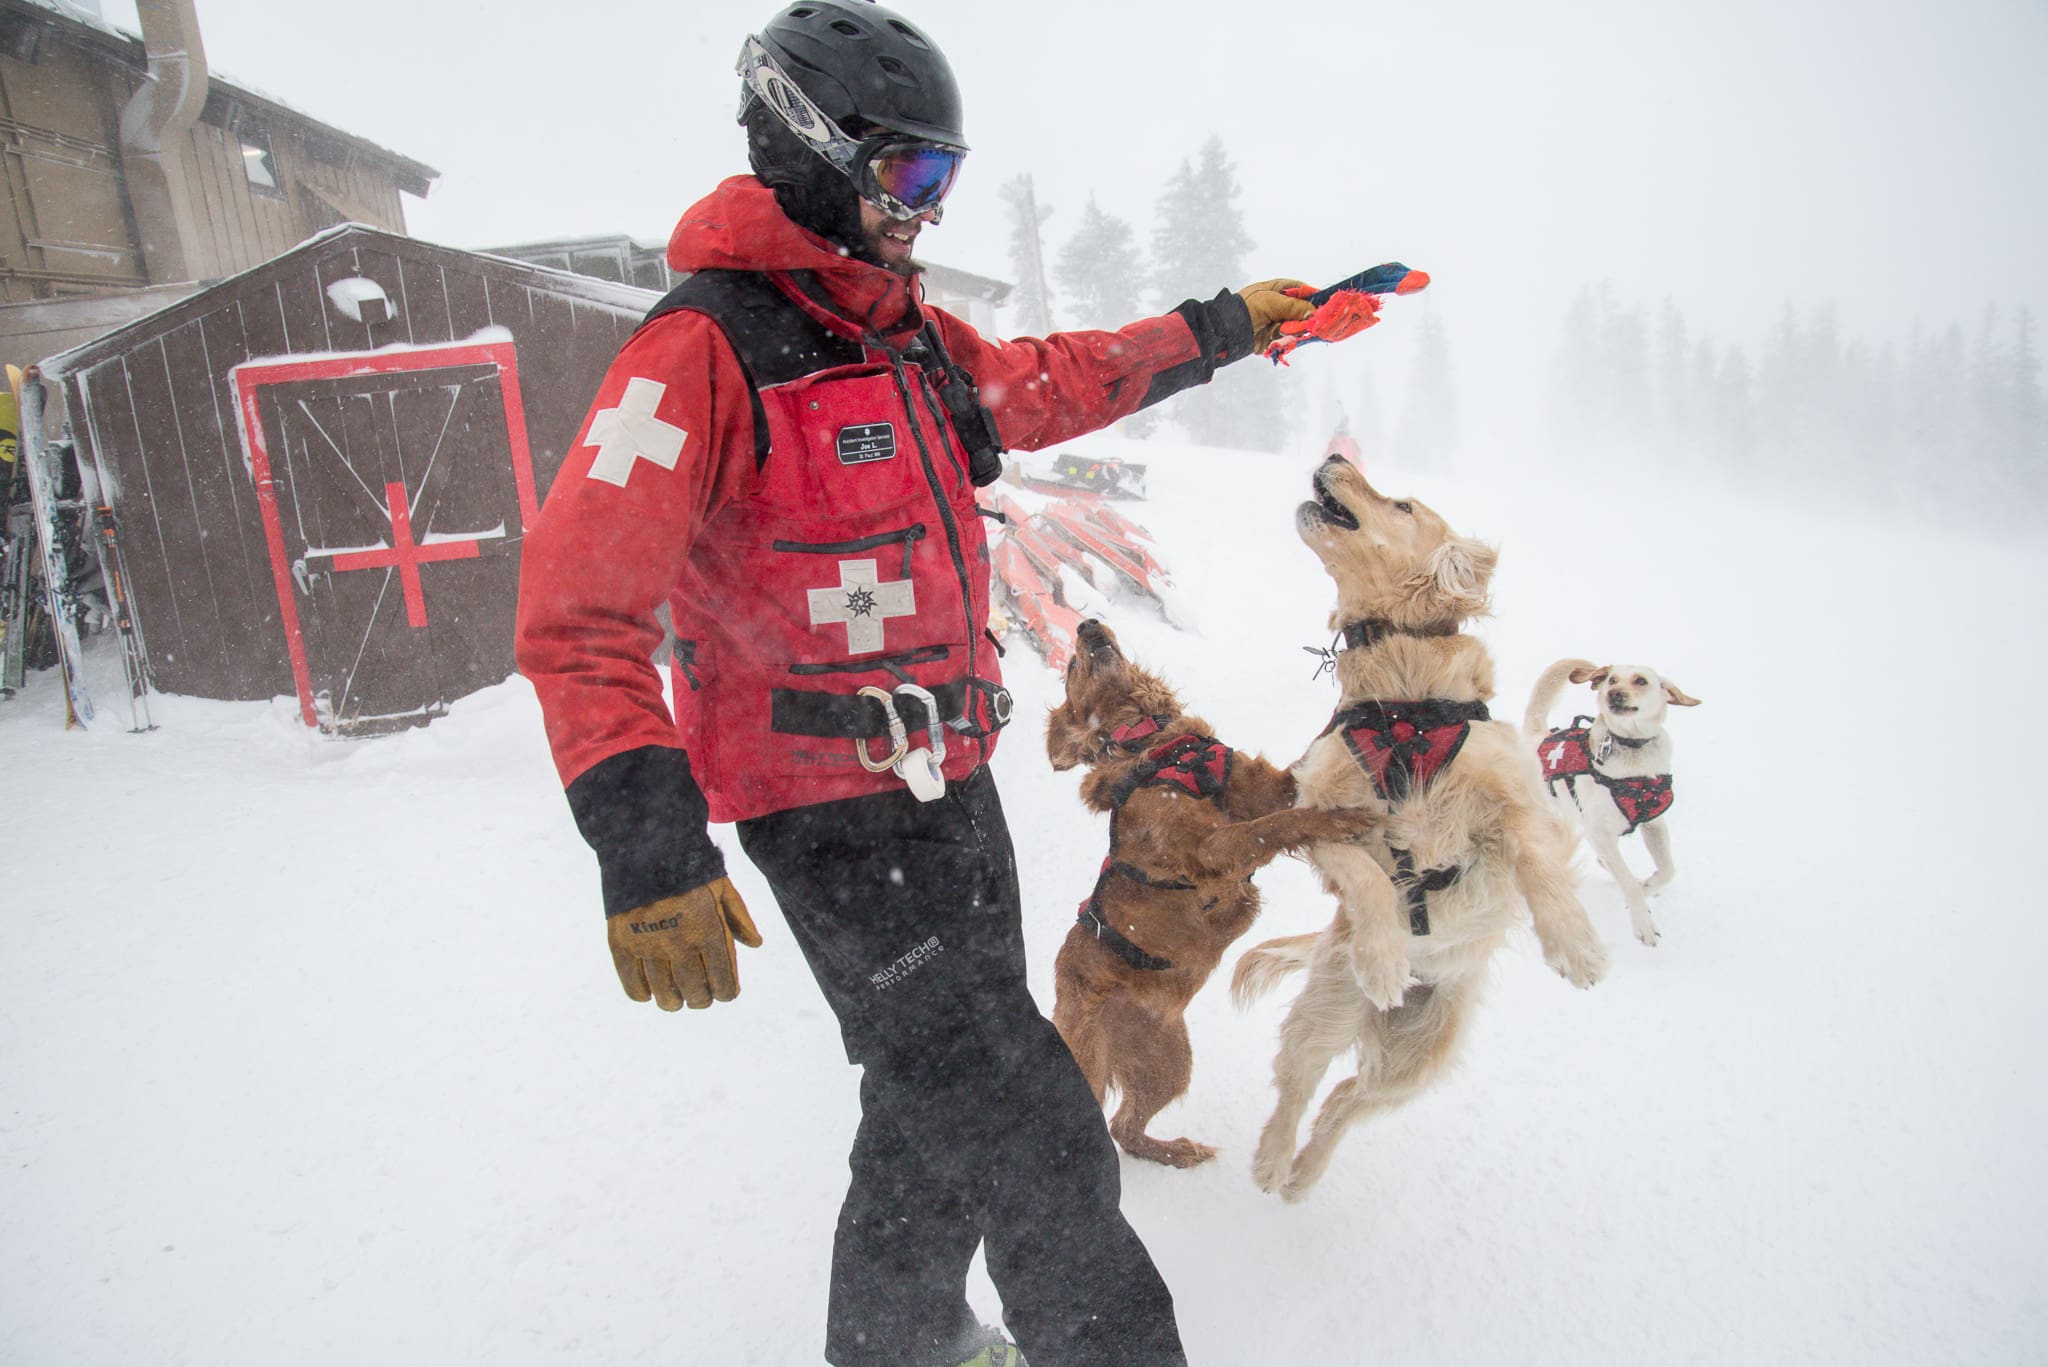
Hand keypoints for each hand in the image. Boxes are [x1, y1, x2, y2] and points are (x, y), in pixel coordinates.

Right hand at [607, 877, 762, 1010]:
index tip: (726, 992)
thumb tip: (756, 944)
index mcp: (709, 930)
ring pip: (664, 994)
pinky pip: (632, 983)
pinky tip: (649, 993)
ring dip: (673, 1002)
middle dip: (702, 999)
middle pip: (695, 993)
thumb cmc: (689, 866)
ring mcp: (648, 945)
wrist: (644, 844)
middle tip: (701, 996)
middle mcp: (680, 943)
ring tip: (676, 999)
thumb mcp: (722, 887)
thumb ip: (739, 918)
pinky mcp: (621, 942)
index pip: (723, 983)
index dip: (727, 993)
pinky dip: (642, 994)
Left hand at [1237, 278, 1316, 351]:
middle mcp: (1280, 304)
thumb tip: (1313, 312)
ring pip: (1298, 326)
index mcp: (1278, 289)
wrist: (1226, 331)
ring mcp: (1278, 321)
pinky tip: (1281, 339)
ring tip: (1285, 330)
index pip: (1302, 290)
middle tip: (1310, 322)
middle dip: (1306, 317)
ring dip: (1295, 330)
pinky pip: (1288, 338)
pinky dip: (1287, 340)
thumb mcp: (1270, 301)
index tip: (1323, 305)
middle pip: (1303, 310)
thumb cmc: (1245, 308)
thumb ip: (1293, 306)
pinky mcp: (1274, 337)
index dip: (1313, 296)